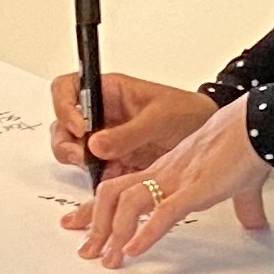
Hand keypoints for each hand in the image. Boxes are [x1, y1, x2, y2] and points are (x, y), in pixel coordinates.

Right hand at [48, 70, 215, 175]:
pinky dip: (96, 181)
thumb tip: (95, 144)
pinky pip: (93, 172)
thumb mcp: (159, 117)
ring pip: (72, 149)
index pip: (68, 88)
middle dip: (66, 141)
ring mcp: (104, 138)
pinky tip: (110, 185)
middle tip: (81, 156)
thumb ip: (128, 132)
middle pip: (63, 123)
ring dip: (77, 161)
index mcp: (108, 91)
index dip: (64, 105)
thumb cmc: (188, 113)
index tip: (78, 126)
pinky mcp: (113, 161)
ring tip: (96, 170)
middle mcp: (100, 114)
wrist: (211, 139)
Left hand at [62, 98, 271, 265]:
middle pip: (112, 195)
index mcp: (166, 170)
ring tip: (110, 260)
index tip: (80, 224)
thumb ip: (242, 204)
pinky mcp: (194, 189)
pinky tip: (134, 250)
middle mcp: (163, 174)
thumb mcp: (237, 183)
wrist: (257, 126)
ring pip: (129, 204)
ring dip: (116, 235)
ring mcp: (176, 181)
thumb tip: (255, 223)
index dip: (96, 208)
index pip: (119, 188)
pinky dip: (146, 233)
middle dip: (95, 225)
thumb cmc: (245, 147)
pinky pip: (162, 212)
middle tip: (86, 251)